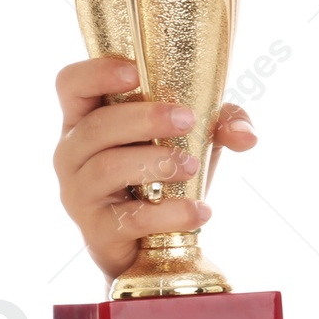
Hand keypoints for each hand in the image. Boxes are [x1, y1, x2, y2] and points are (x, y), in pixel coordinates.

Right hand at [53, 56, 258, 286]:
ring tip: (193, 166)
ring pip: (107, 168)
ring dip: (156, 163)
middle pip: (96, 126)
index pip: (71, 84)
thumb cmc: (161, 176)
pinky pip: (130, 218)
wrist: (148, 246)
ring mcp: (79, 194)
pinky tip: (201, 211)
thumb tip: (246, 134)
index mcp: (87, 120)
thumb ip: (221, 123)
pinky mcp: (97, 231)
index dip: (97, 73)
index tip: (135, 72)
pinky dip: (170, 213)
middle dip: (145, 119)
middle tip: (189, 120)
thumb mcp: (192, 140)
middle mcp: (72, 153)